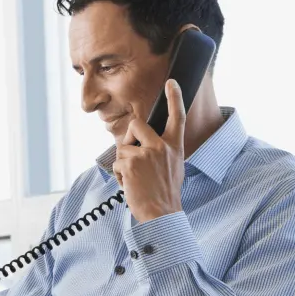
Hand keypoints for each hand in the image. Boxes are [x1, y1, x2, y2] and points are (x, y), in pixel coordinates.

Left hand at [112, 79, 185, 222]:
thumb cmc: (165, 192)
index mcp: (174, 147)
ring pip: (123, 148)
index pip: (177, 117)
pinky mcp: (130, 164)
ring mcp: (145, 155)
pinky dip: (119, 175)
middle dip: (129, 137)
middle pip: (136, 125)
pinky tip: (131, 185)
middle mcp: (161, 147)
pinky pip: (117, 163)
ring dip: (124, 163)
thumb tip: (142, 143)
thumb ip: (161, 150)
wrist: (161, 213)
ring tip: (136, 178)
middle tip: (133, 155)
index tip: (171, 82)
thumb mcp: (173, 166)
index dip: (175, 98)